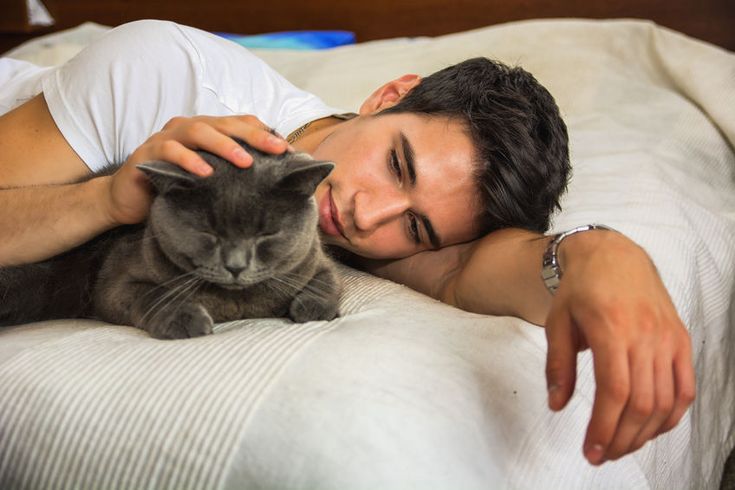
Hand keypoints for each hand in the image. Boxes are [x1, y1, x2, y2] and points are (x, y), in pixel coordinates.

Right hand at [102, 114, 289, 224]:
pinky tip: (205, 173)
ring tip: (245, 161)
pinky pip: (170, 151)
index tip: (287, 149)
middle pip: (224, 124)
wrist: (127, 201)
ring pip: (199, 131)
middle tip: (277, 149)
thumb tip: (271, 183)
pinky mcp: (147, 153)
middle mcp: (187, 128)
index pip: (239, 123)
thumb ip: (230, 174)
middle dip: (254, 135)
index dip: (263, 133)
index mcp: (205, 131)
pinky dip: (189, 160)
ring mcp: (166, 138)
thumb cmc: (173, 188)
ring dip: (224, 145)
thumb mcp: (207, 181)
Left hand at [544, 230, 694, 464]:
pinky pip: (685, 387)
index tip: (591, 450)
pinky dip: (672, 415)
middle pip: (642, 402)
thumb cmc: (581, 289)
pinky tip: (651, 428)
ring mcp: (668, 338)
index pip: (615, 390)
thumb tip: (557, 405)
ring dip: (645, 433)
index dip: (605, 427)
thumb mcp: (557, 322)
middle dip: (622, 438)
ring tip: (622, 446)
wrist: (614, 255)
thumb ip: (558, 365)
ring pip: (666, 400)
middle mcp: (645, 334)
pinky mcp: (681, 340)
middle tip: (603, 454)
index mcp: (611, 328)